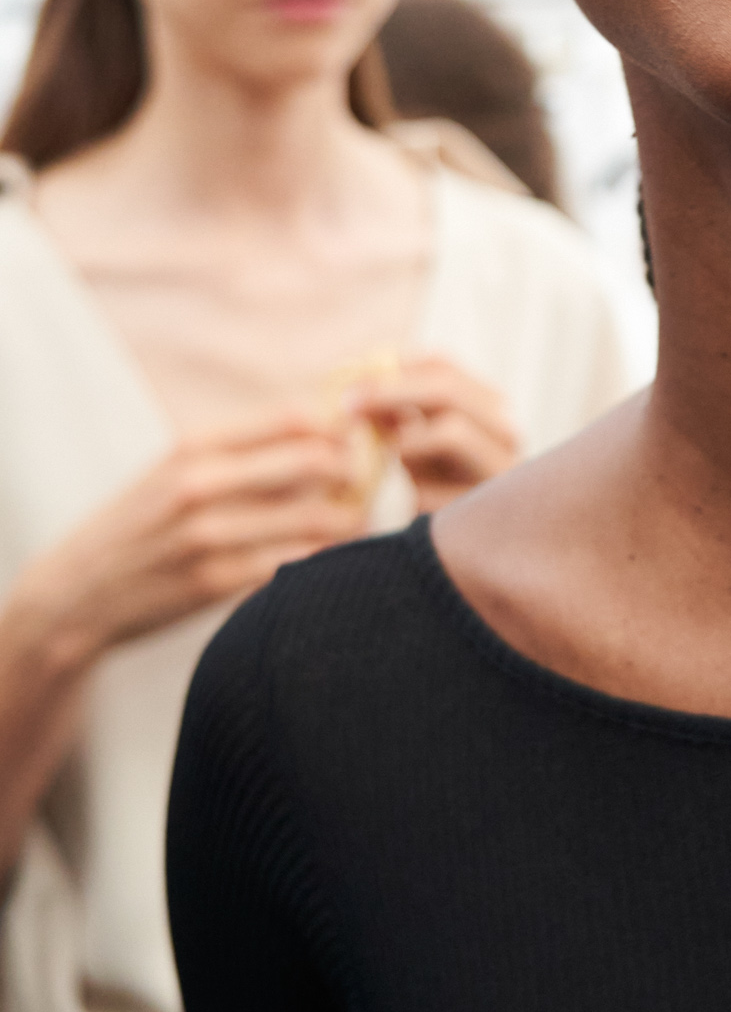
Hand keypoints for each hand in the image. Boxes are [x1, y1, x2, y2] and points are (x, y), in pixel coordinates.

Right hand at [6, 411, 370, 666]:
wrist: (78, 593)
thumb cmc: (140, 525)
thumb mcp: (173, 470)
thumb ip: (238, 451)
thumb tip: (321, 430)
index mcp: (193, 447)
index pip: (290, 417)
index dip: (338, 424)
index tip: (361, 436)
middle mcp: (201, 485)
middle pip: (313, 461)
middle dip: (356, 469)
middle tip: (371, 480)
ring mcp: (208, 537)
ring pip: (316, 517)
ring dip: (352, 518)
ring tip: (360, 519)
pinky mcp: (215, 584)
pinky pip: (295, 564)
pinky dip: (324, 559)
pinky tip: (334, 559)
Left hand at [346, 355, 519, 513]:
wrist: (463, 554)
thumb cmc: (435, 493)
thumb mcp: (416, 448)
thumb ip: (395, 418)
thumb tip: (358, 389)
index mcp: (489, 411)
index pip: (445, 368)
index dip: (395, 367)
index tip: (354, 379)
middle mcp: (507, 434)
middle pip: (449, 390)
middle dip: (391, 391)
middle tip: (348, 402)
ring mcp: (505, 471)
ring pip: (451, 431)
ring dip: (406, 443)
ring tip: (389, 464)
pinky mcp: (493, 511)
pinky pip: (439, 487)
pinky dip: (414, 492)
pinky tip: (412, 506)